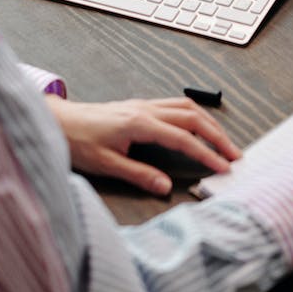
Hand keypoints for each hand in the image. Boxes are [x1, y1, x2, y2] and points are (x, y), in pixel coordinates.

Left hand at [46, 95, 240, 195]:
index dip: (206, 153)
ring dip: (208, 123)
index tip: (223, 166)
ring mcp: (143, 105)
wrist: (58, 121)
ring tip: (223, 141)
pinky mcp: (138, 106)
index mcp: (139, 123)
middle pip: (192, 116)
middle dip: (217, 135)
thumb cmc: (77, 141)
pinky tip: (196, 126)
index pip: (183, 138)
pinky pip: (174, 105)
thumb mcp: (106, 164)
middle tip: (234, 154)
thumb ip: (139, 174)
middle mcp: (145, 109)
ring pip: (186, 106)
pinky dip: (193, 115)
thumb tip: (165, 187)